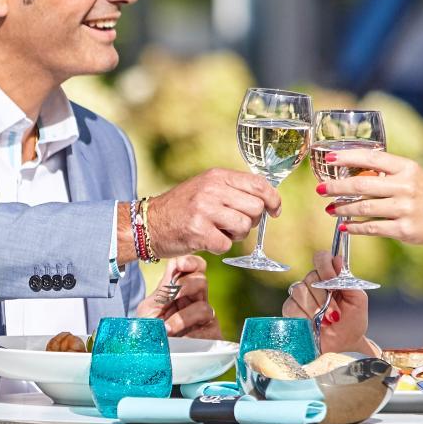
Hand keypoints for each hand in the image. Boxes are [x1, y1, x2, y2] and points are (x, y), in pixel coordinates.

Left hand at [135, 255, 218, 337]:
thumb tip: (175, 266)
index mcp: (180, 290)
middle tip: (169, 298)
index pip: (193, 267)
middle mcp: (195, 300)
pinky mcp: (211, 335)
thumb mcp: (148, 309)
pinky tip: (180, 340)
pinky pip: (208, 329)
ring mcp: (204, 318)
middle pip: (201, 280)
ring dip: (182, 317)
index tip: (181, 265)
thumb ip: (162, 289)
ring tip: (167, 329)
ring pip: (204, 307)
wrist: (151, 358)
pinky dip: (191, 334)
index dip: (190, 261)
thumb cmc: (150, 333)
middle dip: (184, 286)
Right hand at [143, 169, 283, 256]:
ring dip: (236, 235)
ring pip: (244, 227)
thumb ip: (233, 191)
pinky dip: (219, 247)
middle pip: (255, 208)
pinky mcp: (197, 232)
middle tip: (234, 225)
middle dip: (251, 221)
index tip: (275, 211)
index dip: (273, 199)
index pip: (258, 184)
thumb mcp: (206, 188)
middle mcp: (212, 190)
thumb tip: (267, 201)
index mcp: (217, 176)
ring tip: (218, 232)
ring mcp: (204, 210)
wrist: (148, 223)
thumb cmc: (182, 208)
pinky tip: (207, 241)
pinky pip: (226, 244)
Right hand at [283, 251, 370, 352]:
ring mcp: (300, 298)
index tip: (332, 280)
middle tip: (336, 314)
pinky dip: (304, 317)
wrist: (344, 346)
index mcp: (330, 277)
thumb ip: (348, 280)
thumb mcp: (358, 300)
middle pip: (310, 277)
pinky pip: (290, 306)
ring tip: (327, 322)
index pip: (321, 258)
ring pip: (299, 291)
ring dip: (316, 309)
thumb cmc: (352, 323)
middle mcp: (313, 284)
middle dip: (325, 297)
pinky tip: (314, 326)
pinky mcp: (290, 312)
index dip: (324, 266)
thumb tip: (338, 260)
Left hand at [319, 145, 422, 254]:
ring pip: (364, 208)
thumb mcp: (413, 176)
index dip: (347, 157)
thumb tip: (352, 169)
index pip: (371, 158)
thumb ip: (388, 172)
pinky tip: (344, 225)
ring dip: (342, 209)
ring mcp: (405, 209)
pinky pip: (372, 228)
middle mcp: (406, 187)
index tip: (329, 158)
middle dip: (336, 187)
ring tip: (329, 208)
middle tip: (320, 189)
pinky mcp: (403, 229)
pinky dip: (354, 227)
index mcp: (407, 168)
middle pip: (362, 185)